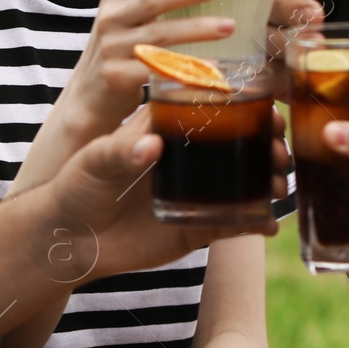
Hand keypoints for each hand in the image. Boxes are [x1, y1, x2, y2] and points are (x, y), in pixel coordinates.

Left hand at [41, 104, 287, 281]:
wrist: (68, 242)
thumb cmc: (75, 189)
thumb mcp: (93, 162)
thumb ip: (120, 152)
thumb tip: (150, 145)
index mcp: (165, 129)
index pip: (210, 108)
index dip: (242, 105)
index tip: (266, 108)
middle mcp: (187, 157)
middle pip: (238, 142)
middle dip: (267, 143)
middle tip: (280, 151)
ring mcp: (196, 192)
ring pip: (244, 180)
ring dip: (268, 180)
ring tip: (279, 187)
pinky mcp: (198, 227)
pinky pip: (235, 222)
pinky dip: (257, 223)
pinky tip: (270, 224)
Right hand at [59, 0, 233, 132]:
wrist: (88, 96)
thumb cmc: (118, 49)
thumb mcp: (125, 17)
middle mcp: (111, 18)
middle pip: (151, 1)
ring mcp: (112, 48)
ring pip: (159, 35)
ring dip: (196, 29)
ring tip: (228, 26)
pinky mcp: (118, 76)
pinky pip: (157, 69)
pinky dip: (186, 68)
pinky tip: (211, 67)